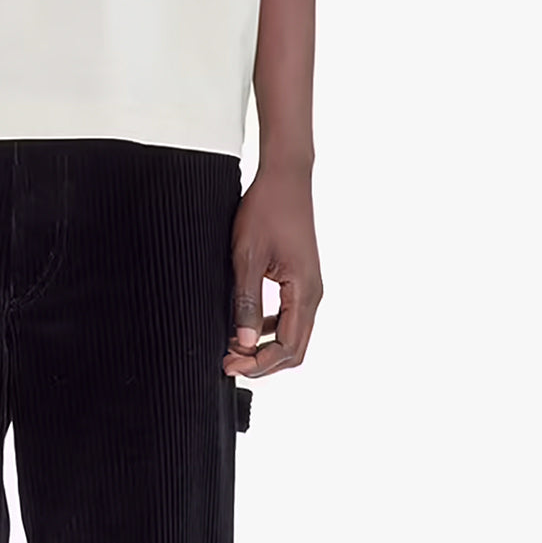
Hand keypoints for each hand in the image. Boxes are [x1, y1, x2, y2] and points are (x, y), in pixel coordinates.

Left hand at [222, 164, 322, 377]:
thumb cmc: (267, 209)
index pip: (287, 347)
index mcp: (304, 292)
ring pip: (292, 334)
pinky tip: (245, 325)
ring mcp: (308, 287)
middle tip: (229, 363)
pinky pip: (288, 315)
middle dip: (262, 362)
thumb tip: (243, 341)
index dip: (258, 363)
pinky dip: (268, 327)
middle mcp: (312, 294)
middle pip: (294, 348)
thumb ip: (246, 300)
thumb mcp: (248, 256)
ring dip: (264, 346)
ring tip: (233, 347)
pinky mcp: (300, 278)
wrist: (285, 177)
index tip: (230, 365)